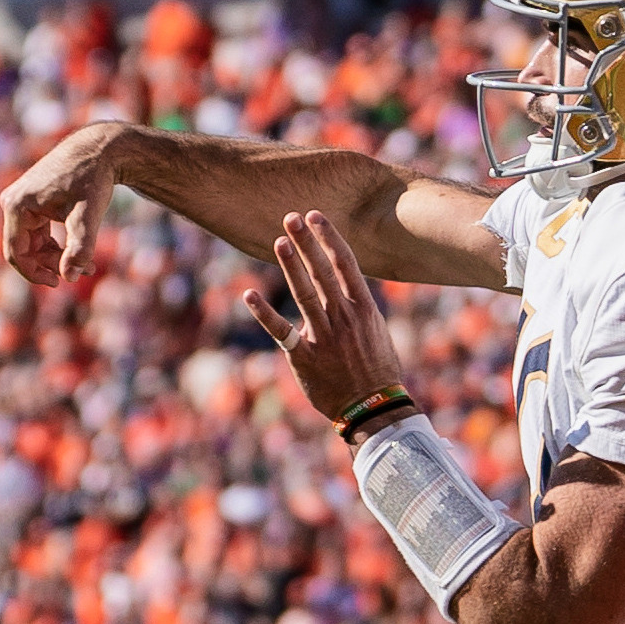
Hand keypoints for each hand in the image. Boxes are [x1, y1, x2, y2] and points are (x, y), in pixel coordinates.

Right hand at [0, 123, 138, 285]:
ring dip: (56, 255)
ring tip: (87, 264)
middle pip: (24, 248)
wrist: (99, 147)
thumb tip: (71, 277)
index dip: (35, 273)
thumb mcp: (87, 215)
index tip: (59, 284)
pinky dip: (56, 243)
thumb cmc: (92, 178)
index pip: (16, 252)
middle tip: (84, 270)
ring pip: (32, 242)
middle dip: (52, 264)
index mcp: (17, 205)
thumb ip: (80, 248)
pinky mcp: (32, 200)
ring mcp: (21, 200)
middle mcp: (13, 201)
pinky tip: (78, 248)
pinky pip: (38, 231)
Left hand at [243, 210, 413, 427]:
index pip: (345, 264)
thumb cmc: (376, 369)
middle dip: (307, 242)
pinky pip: (281, 331)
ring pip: (304, 293)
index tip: (316, 216)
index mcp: (364, 308)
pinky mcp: (304, 356)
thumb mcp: (376, 331)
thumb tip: (346, 286)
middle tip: (291, 217)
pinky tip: (248, 295)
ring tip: (279, 241)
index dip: (329, 238)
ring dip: (291, 266)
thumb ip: (358, 307)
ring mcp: (324, 335)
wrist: (373, 407)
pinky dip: (264, 313)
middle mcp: (344, 317)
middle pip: (323, 271)